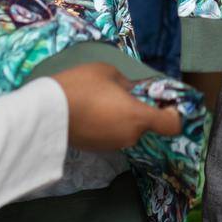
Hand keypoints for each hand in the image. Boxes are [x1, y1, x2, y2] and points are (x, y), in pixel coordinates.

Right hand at [52, 63, 181, 151]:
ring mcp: (113, 145)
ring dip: (123, 117)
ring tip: (102, 100)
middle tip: (123, 93)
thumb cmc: (81, 87)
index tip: (164, 102)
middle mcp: (130, 136)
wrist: (46, 112)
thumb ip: (128, 84)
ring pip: (128, 129)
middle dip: (140, 109)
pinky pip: (112, 134)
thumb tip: (132, 91)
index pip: (172, 125)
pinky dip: (109, 124)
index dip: (174, 113)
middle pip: (146, 124)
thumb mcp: (108, 73)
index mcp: (138, 117)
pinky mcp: (97, 149)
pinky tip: (92, 111)